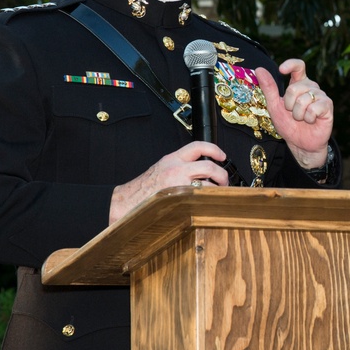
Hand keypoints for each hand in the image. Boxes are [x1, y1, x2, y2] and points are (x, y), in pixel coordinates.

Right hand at [108, 141, 227, 223]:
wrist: (125, 201)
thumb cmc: (142, 188)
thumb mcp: (161, 168)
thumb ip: (179, 165)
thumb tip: (200, 169)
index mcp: (172, 159)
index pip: (198, 146)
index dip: (214, 149)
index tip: (222, 156)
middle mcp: (176, 169)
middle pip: (209, 167)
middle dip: (222, 175)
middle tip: (224, 181)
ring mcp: (178, 184)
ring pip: (208, 184)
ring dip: (217, 190)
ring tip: (217, 194)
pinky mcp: (178, 198)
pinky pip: (199, 198)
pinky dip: (207, 200)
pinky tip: (208, 203)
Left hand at [256, 59, 333, 169]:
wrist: (301, 144)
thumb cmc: (288, 125)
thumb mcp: (275, 107)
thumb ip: (269, 88)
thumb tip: (259, 70)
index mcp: (298, 84)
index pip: (298, 66)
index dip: (291, 64)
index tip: (281, 70)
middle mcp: (311, 87)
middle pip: (295, 87)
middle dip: (289, 104)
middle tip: (292, 113)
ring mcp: (321, 96)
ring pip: (303, 99)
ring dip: (298, 114)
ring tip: (301, 119)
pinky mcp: (328, 106)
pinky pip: (314, 108)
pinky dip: (308, 118)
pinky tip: (311, 121)